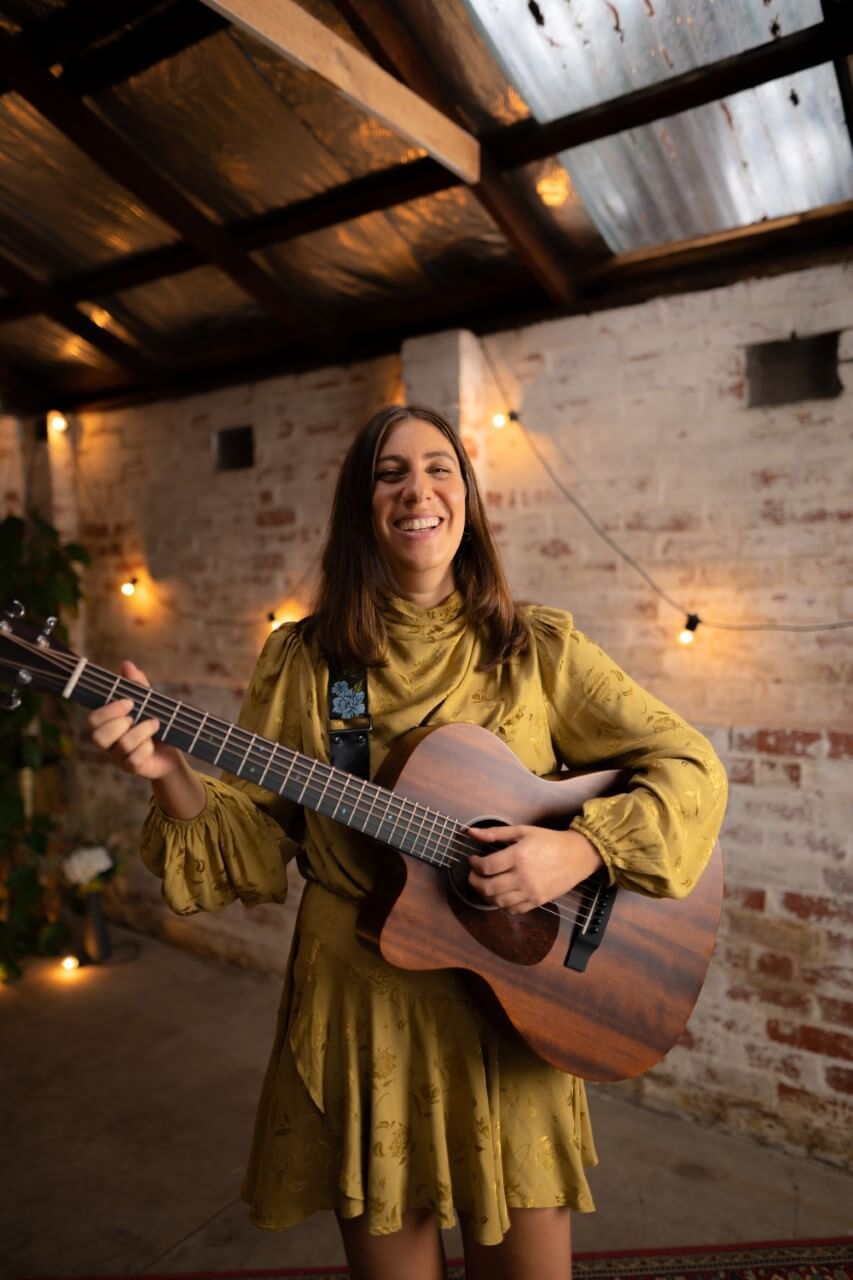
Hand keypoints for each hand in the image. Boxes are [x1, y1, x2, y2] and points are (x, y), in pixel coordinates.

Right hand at [88, 660, 181, 780]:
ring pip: (121, 746)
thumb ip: (137, 685)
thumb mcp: (148, 701)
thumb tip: (126, 664)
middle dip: (120, 723)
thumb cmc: (154, 723)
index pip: (93, 719)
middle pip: (98, 736)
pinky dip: (147, 749)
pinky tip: (154, 744)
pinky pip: (134, 760)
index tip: (129, 702)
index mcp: (107, 724)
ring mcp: (118, 758)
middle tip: (137, 716)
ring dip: (141, 732)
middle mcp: (108, 743)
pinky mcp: (132, 768)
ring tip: (154, 725)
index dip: (109, 711)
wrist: (172, 749)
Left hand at [466, 825, 604, 914]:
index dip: (474, 865)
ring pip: (498, 902)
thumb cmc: (549, 841)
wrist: (577, 856)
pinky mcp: (537, 901)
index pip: (486, 867)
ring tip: (485, 884)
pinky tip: (501, 894)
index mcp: (518, 856)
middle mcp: (523, 877)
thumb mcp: (522, 831)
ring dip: (485, 895)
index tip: (473, 860)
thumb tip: (471, 832)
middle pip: (488, 887)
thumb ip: (495, 833)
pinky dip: (502, 905)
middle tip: (474, 875)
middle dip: (474, 882)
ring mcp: (530, 892)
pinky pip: (513, 910)